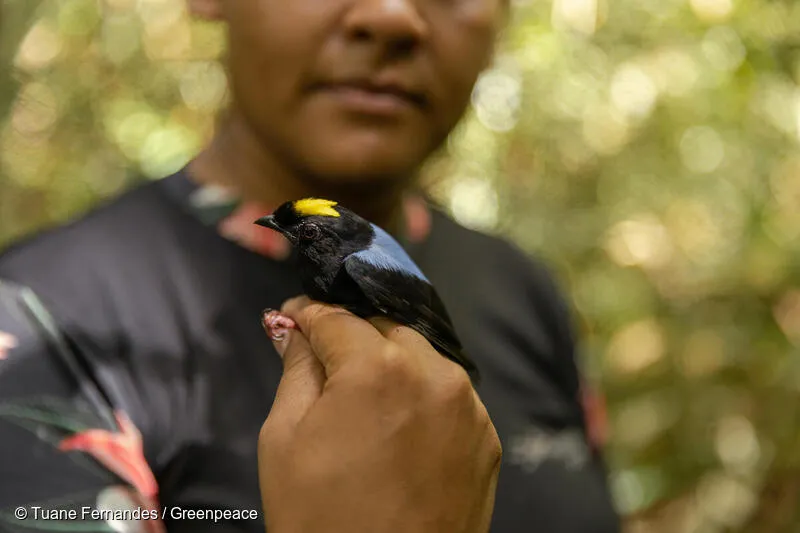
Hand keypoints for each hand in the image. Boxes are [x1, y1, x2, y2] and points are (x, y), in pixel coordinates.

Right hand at [257, 296, 501, 532]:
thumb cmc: (319, 517)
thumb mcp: (285, 439)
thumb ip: (296, 368)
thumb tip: (294, 326)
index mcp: (377, 368)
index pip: (337, 317)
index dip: (309, 314)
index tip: (293, 318)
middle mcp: (434, 373)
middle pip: (384, 329)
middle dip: (352, 337)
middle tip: (324, 361)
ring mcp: (468, 407)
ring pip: (422, 357)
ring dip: (391, 363)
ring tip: (364, 396)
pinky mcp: (487, 438)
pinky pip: (449, 395)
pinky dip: (422, 396)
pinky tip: (400, 426)